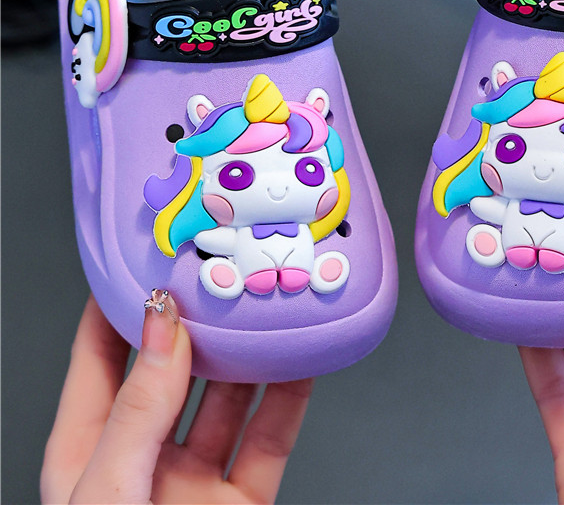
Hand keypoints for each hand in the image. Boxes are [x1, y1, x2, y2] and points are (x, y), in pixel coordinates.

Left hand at [41, 292, 311, 503]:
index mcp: (89, 453)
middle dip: (199, 321)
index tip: (147, 256)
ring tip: (268, 306)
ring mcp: (195, 479)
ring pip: (229, 398)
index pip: (100, 356)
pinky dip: (291, 397)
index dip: (119, 303)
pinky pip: (273, 438)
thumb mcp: (108, 488)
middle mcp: (145, 459)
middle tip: (221, 274)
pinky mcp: (243, 501)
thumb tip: (163, 328)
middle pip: (175, 370)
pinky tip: (301, 361)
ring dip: (252, 353)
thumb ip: (140, 408)